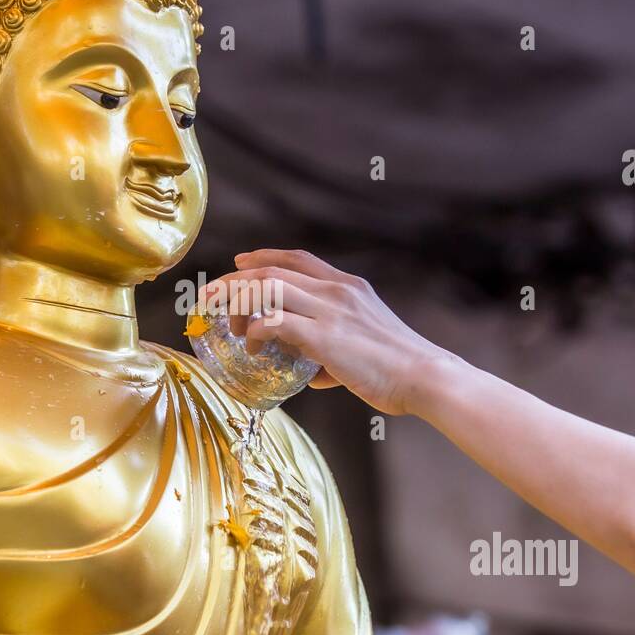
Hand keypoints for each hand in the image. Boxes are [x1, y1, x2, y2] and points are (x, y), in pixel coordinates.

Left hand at [198, 249, 444, 415]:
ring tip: (225, 322)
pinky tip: (250, 348)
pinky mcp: (323, 336)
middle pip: (272, 271)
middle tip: (211, 294)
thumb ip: (332, 354)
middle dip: (234, 281)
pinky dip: (254, 333)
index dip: (264, 257)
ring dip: (238, 304)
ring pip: (267, 289)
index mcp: (349, 286)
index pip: (299, 259)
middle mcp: (336, 290)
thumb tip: (313, 374)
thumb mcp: (363, 346)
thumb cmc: (397, 369)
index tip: (241, 262)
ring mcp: (330, 310)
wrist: (423, 377)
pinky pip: (274, 322)